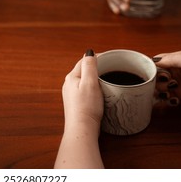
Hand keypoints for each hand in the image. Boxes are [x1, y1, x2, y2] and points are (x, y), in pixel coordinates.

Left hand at [55, 49, 103, 168]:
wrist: (82, 129)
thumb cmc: (86, 107)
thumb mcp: (90, 83)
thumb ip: (89, 66)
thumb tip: (89, 52)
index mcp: (71, 77)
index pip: (84, 61)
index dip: (97, 57)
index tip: (110, 57)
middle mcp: (69, 84)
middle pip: (84, 70)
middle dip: (96, 66)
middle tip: (111, 66)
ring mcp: (72, 94)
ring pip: (84, 80)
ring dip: (95, 77)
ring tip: (107, 77)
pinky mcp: (76, 103)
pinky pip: (85, 89)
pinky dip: (93, 87)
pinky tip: (100, 92)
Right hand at [153, 51, 180, 105]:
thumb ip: (167, 59)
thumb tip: (152, 61)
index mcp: (175, 60)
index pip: (156, 63)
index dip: (150, 68)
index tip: (148, 74)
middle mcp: (175, 72)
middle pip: (156, 77)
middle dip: (155, 82)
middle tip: (161, 84)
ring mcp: (179, 85)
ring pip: (161, 89)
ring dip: (161, 93)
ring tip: (167, 93)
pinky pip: (170, 100)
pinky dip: (169, 101)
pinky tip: (173, 100)